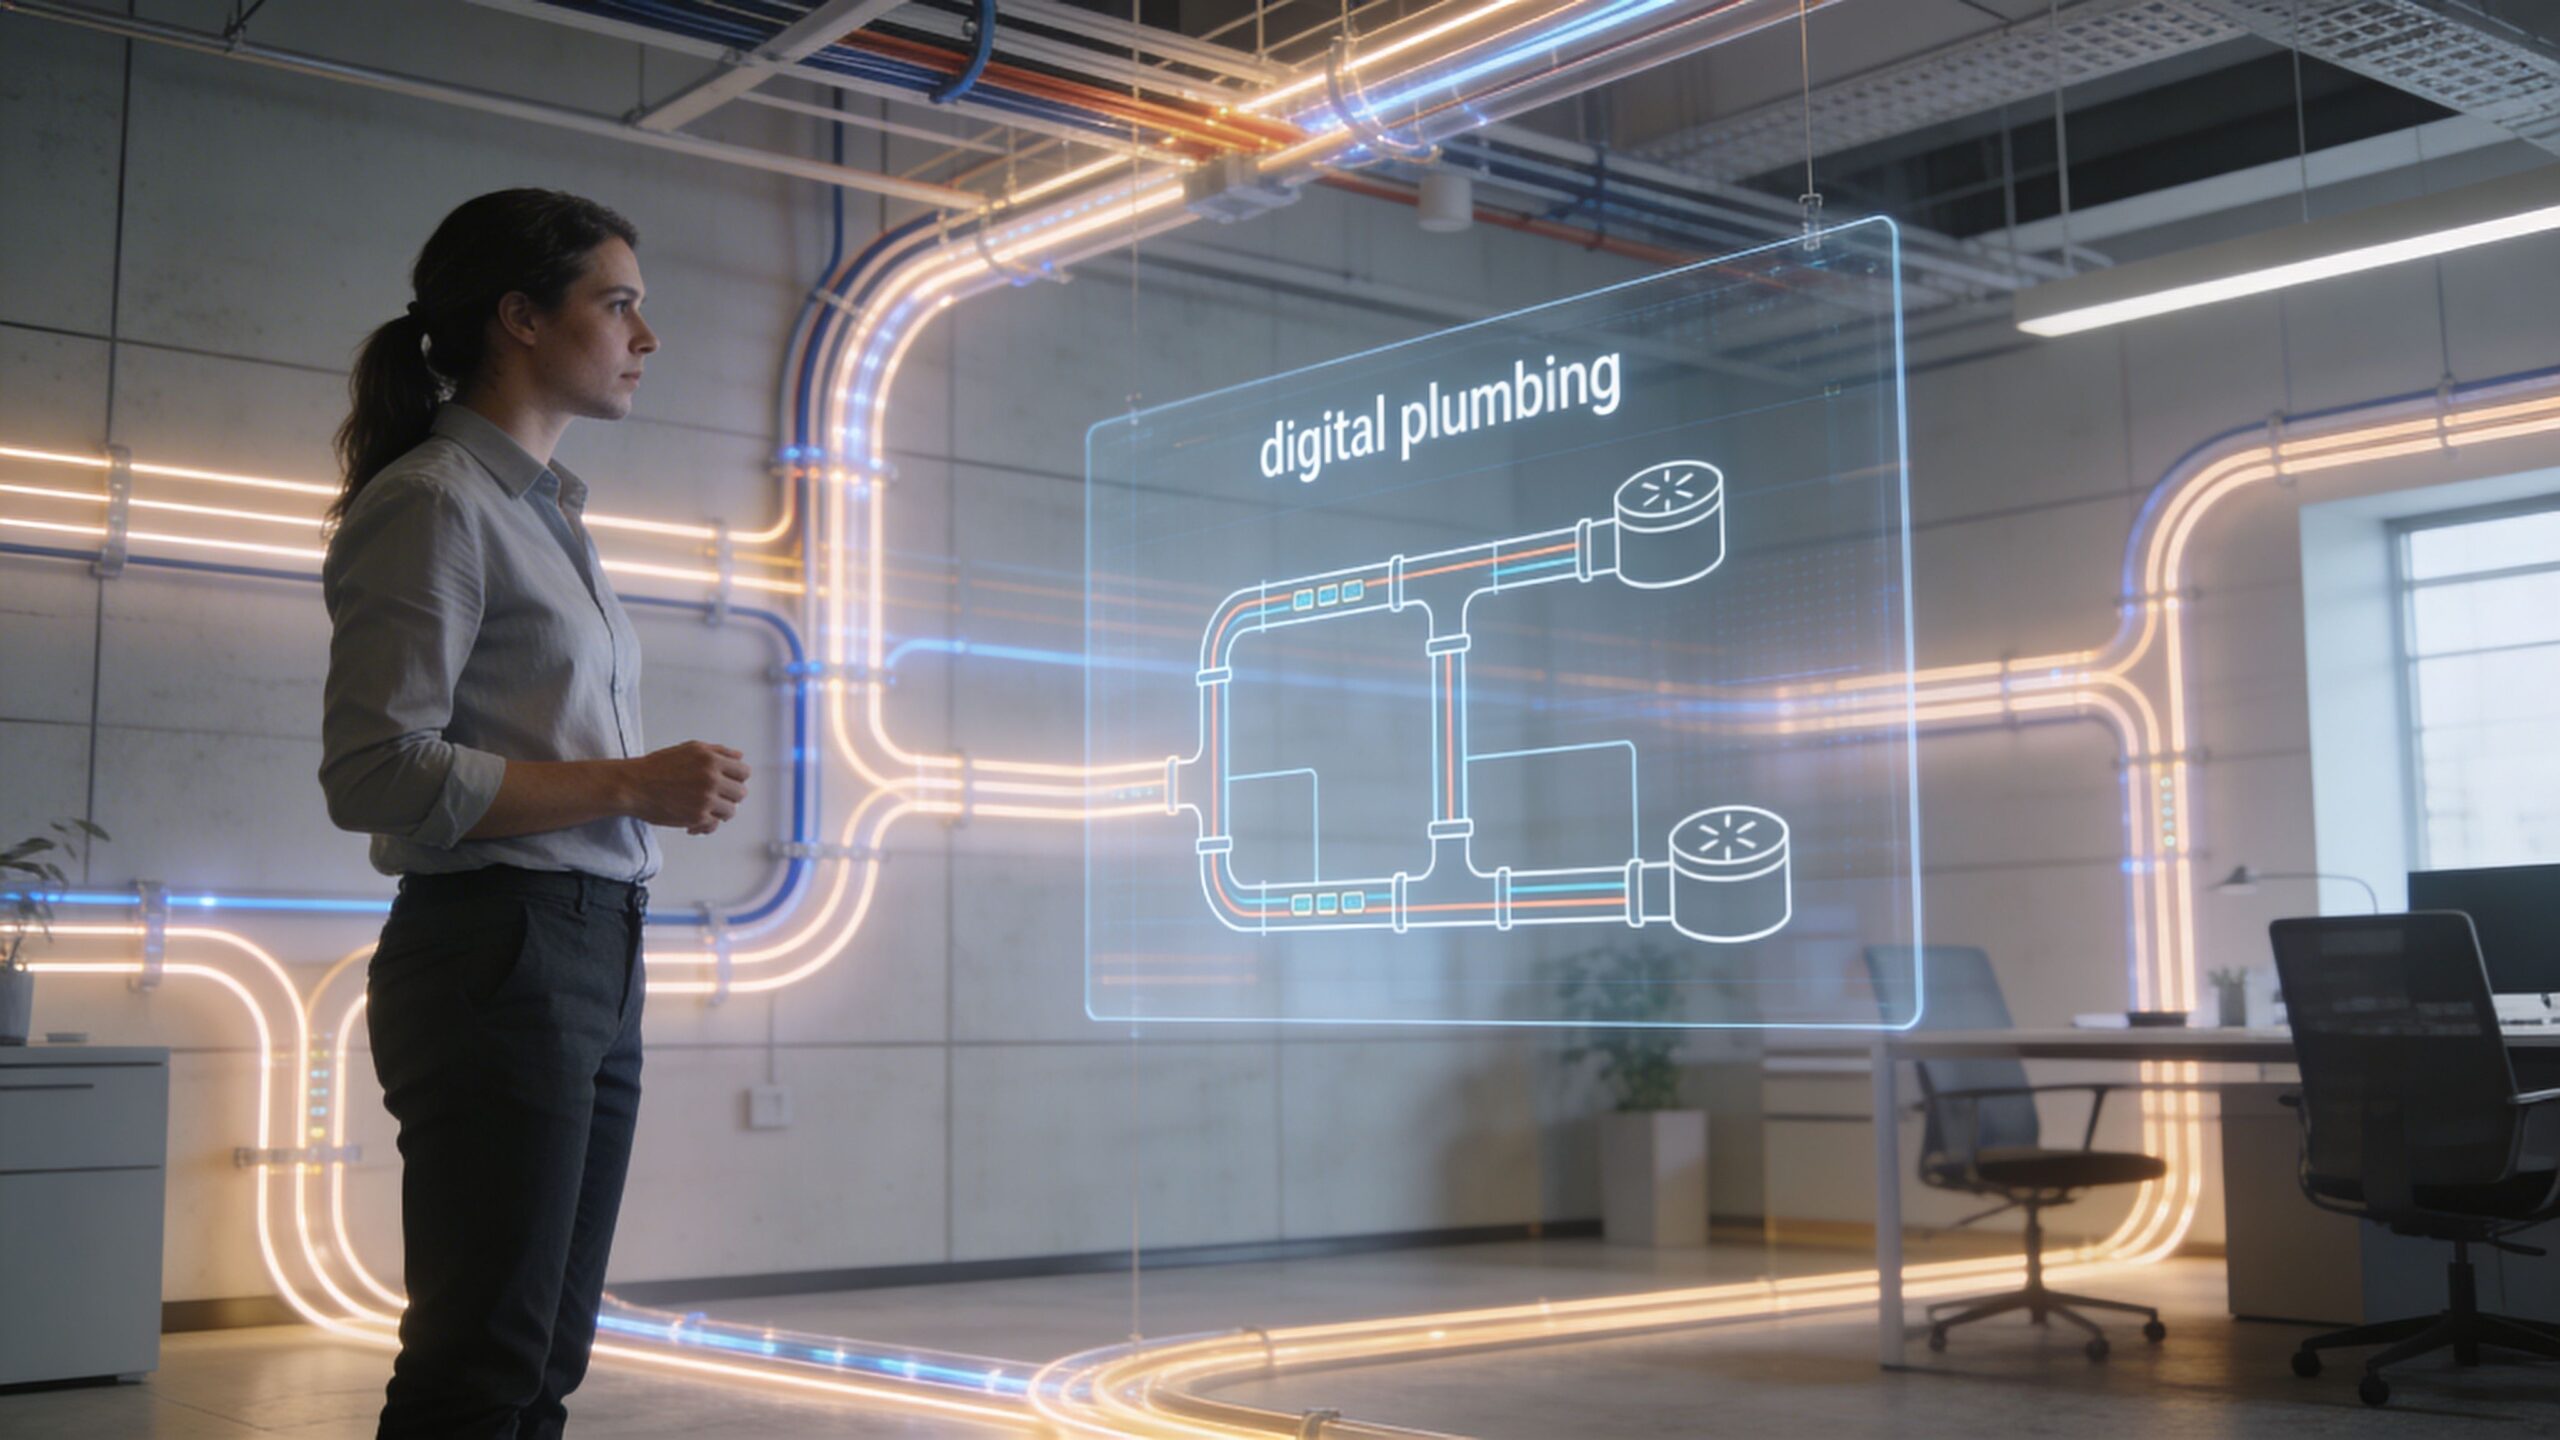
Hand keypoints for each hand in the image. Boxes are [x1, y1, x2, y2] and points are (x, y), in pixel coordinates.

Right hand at [624, 741, 750, 834]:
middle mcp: (711, 779)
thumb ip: (718, 752)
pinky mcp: (697, 817)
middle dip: (729, 795)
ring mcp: (705, 799)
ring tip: (706, 808)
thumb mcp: (690, 749)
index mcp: (711, 760)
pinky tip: (694, 821)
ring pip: (730, 811)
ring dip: (719, 811)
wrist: (634, 785)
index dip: (737, 778)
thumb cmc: (658, 766)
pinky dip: (706, 825)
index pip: (744, 772)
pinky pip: (713, 825)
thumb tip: (739, 757)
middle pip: (740, 793)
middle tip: (716, 796)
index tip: (729, 782)